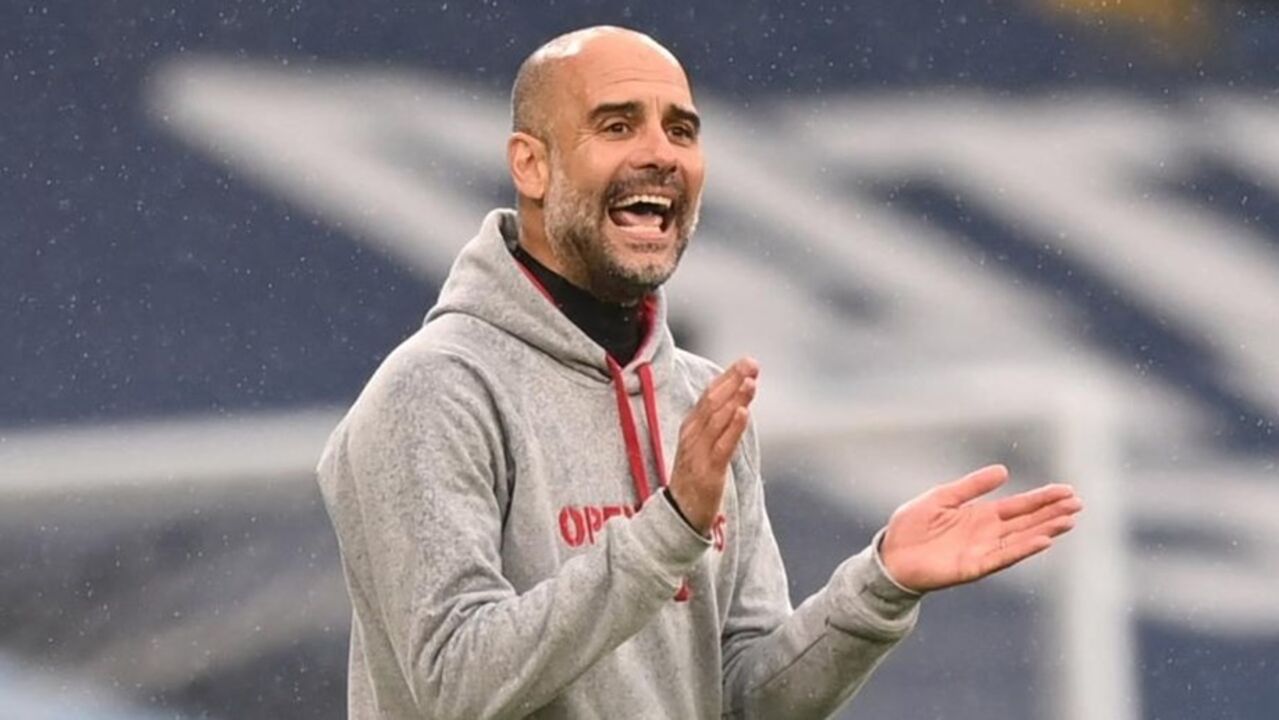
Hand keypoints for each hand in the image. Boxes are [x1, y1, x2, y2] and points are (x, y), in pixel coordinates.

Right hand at [668, 358, 759, 533]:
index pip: (709, 395)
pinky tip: (743, 412)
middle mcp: (692, 435)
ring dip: (735, 398)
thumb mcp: (703, 445)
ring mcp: (698, 453)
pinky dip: (732, 427)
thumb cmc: (695, 478)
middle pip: (712, 401)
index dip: (728, 377)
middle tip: (751, 364)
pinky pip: (721, 446)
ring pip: (717, 419)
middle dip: (732, 381)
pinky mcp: (708, 472)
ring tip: (750, 382)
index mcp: (690, 427)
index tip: (747, 361)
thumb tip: (738, 401)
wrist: (680, 516)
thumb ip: (718, 423)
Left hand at [879, 465, 1081, 592]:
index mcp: (981, 516)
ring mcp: (983, 551)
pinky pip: (1003, 557)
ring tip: (1069, 520)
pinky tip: (1043, 540)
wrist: (891, 555)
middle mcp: (988, 534)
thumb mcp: (942, 497)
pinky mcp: (974, 567)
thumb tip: (1005, 471)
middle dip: (1052, 512)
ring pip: (1022, 539)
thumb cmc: (911, 526)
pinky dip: (1023, 549)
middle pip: (1027, 521)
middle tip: (1078, 503)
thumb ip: (972, 486)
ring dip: (1045, 530)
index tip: (1067, 490)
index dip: (1043, 498)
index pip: (1019, 506)